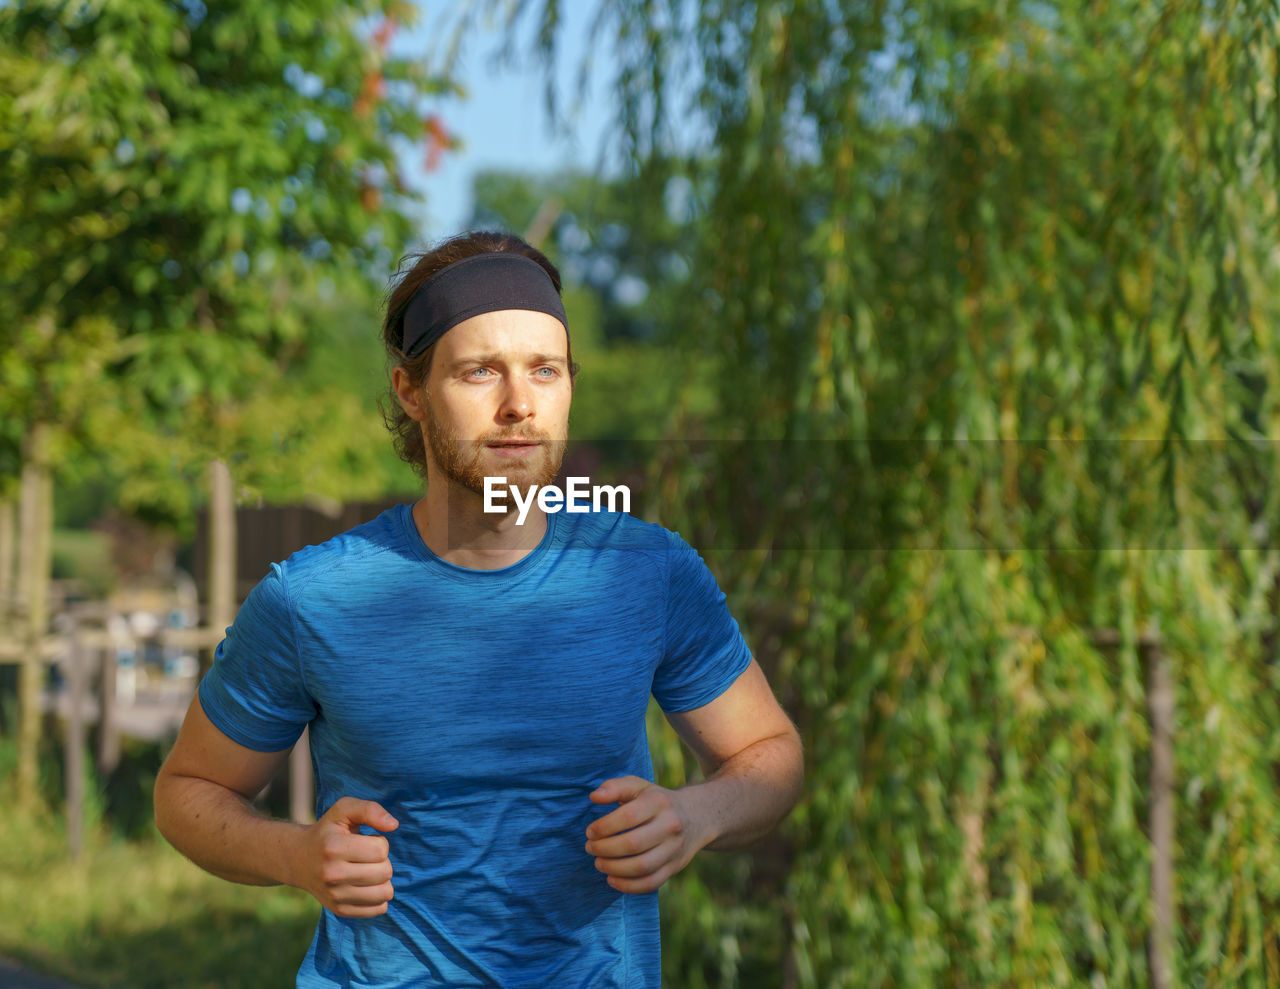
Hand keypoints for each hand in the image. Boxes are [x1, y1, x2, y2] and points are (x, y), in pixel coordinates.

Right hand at [293, 797, 398, 917]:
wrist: (298, 859)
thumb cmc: (328, 831)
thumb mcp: (343, 809)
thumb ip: (370, 809)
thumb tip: (394, 825)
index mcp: (333, 847)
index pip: (380, 850)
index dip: (379, 842)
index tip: (365, 840)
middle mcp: (332, 874)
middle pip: (385, 872)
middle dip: (382, 861)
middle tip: (366, 856)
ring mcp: (334, 896)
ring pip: (385, 893)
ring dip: (383, 879)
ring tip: (368, 870)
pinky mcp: (339, 910)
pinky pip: (378, 909)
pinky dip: (379, 897)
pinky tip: (366, 886)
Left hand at [585, 776, 706, 893]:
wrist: (697, 816)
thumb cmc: (657, 800)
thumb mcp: (639, 786)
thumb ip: (615, 787)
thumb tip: (594, 796)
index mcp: (659, 802)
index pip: (628, 816)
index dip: (604, 827)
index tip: (590, 832)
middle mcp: (670, 825)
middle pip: (633, 844)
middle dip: (605, 849)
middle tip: (591, 848)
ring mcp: (675, 848)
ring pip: (642, 867)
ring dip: (614, 869)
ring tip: (599, 863)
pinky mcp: (675, 867)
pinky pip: (651, 883)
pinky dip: (628, 886)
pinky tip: (612, 879)